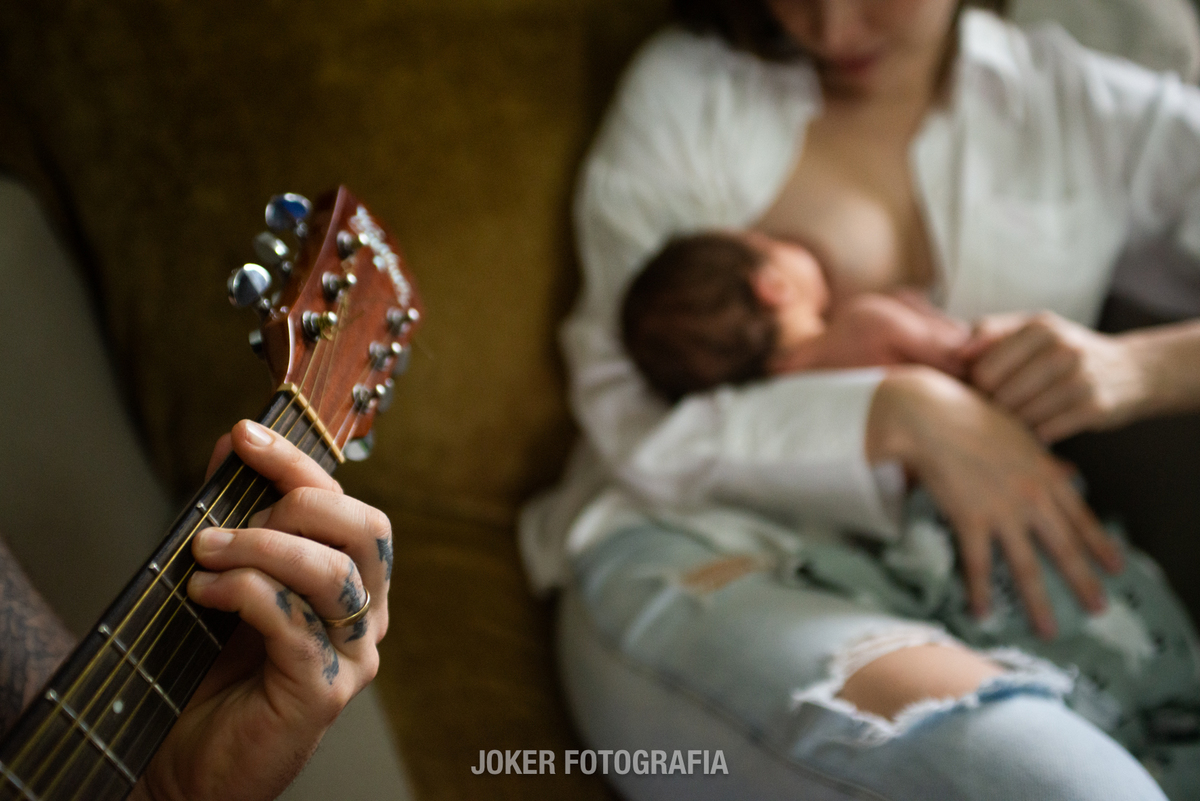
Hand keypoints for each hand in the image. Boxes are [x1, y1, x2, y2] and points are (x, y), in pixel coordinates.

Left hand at [131, 420, 391, 800]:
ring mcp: (351, 656)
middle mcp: (366, 616)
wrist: (183, 760)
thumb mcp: (223, 575)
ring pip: (333, 574)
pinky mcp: (321, 692)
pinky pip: (294, 623)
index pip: (347, 505)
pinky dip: (245, 592)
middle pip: (365, 530)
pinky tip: (205, 590)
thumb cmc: (208, 673)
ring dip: (261, 547)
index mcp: (354, 583)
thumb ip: (233, 513)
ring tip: (205, 551)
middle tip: (228, 521)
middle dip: (295, 503)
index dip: (297, 463)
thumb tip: (233, 443)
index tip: (244, 435)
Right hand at [869, 367, 1122, 638]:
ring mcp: (1002, 511)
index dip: (1100, 545)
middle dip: (1083, 582)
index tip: (1116, 568)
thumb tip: (1069, 472)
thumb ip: (1043, 458)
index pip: (1081, 517)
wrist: (931, 416)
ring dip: (1039, 602)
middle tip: (1098, 609)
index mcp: (1045, 473)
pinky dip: (981, 591)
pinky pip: (978, 564)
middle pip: (1064, 549)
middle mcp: (1031, 497)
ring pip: (1027, 566)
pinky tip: (983, 614)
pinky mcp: (969, 519)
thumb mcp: (1018, 433)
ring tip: (1048, 629)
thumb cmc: (971, 415)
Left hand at [965, 311, 1146, 442]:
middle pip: (999, 395)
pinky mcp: (1095, 408)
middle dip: (993, 407)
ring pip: (1021, 416)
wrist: (1130, 370)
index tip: (981, 391)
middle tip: (998, 410)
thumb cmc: (1063, 351)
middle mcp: (1062, 349)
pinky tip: (1040, 428)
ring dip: (1014, 424)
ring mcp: (1081, 378)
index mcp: (1039, 327)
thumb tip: (956, 354)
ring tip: (1019, 418)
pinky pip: (1045, 432)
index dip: (975, 387)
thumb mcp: (1032, 330)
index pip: (983, 370)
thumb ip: (990, 332)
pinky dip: (1037, 435)